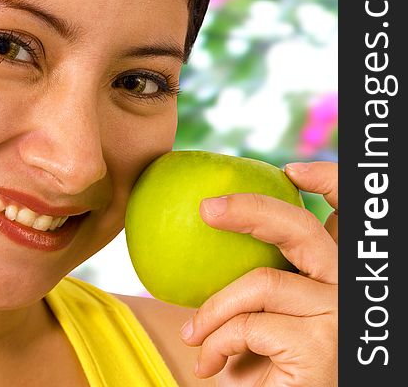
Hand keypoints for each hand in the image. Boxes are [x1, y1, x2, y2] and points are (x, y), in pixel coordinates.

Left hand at [179, 161, 337, 386]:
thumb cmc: (277, 369)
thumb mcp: (275, 320)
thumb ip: (266, 286)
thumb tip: (213, 233)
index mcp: (337, 274)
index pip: (347, 212)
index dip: (328, 180)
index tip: (291, 171)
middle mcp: (346, 288)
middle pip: (300, 227)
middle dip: (249, 209)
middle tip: (207, 208)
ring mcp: (338, 316)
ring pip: (262, 282)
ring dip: (213, 310)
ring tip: (191, 335)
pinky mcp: (319, 347)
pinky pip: (248, 325)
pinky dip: (216, 341)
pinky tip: (208, 363)